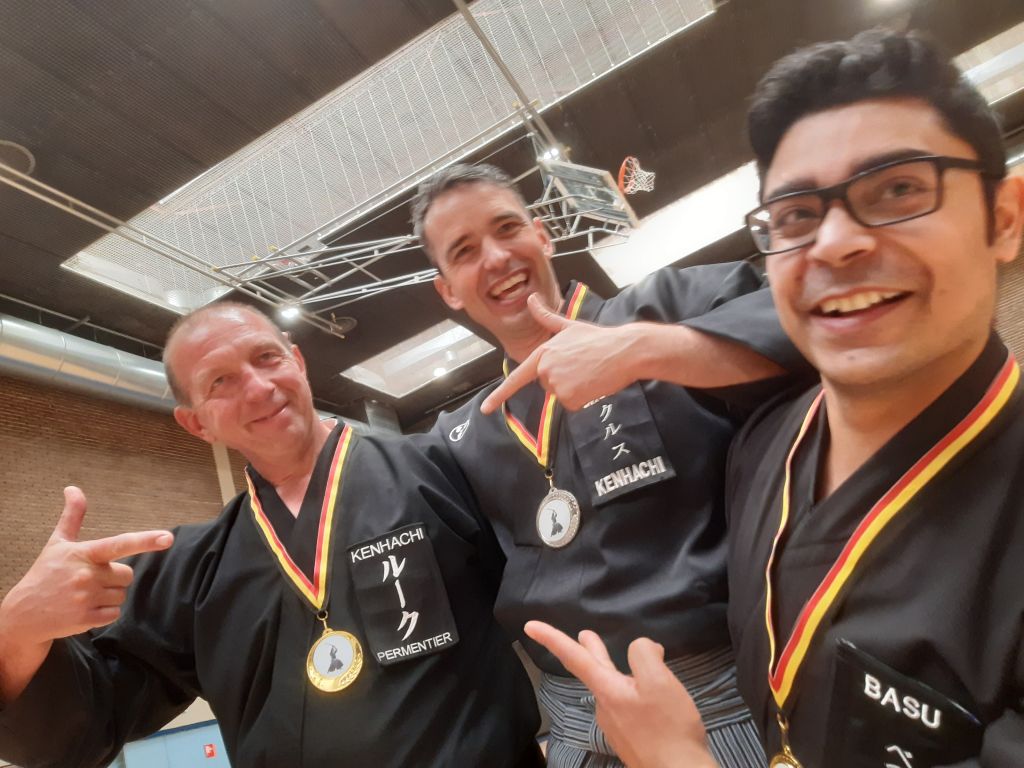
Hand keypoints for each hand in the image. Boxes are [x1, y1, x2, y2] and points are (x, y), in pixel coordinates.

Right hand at [0, 487, 173, 700]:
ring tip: (83, 595)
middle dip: (114, 577)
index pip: (119, 544)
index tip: (168, 537)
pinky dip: (103, 613)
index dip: (145, 540)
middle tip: (89, 580)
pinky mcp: (86, 619)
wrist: (23, 615)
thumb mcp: (58, 544)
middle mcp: (86, 574)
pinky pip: (114, 614)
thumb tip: (73, 488)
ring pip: (121, 594)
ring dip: (108, 596)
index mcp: (84, 554)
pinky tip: (83, 609)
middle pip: (127, 575)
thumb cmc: (45, 574)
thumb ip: (72, 516)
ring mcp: (86, 598)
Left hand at [481, 294, 637, 413]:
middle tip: (582, 366)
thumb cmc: (598, 338)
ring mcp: (557, 385)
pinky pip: (572, 405)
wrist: (624, 351)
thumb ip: (546, 316)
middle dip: (563, 379)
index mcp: (543, 353)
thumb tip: (531, 298)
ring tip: (589, 373)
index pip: (517, 378)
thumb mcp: (569, 326)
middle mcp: (546, 369)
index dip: (498, 395)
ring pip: (561, 396)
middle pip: (548, 385)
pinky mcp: (571, 398)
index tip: (485, 409)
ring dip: (574, 389)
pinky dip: (583, 398)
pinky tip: (593, 384)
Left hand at [525, 620, 717, 767]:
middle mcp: (605, 707)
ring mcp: (616, 725)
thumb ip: (643, 655)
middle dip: (588, 650)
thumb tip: (641, 647)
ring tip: (625, 663)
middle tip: (584, 635)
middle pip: (593, 671)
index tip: (529, 627)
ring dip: (615, 672)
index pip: (574, 657)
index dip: (551, 638)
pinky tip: (648, 696)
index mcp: (607, 690)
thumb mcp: (660, 682)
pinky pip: (626, 706)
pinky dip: (632, 692)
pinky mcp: (629, 737)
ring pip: (612, 689)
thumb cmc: (669, 729)